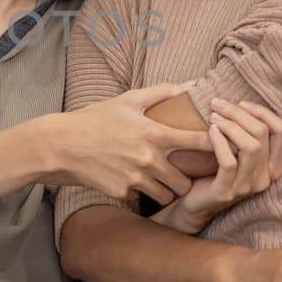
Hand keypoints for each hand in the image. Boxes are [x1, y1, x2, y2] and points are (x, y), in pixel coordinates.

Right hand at [41, 82, 214, 205]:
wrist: (61, 145)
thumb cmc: (95, 119)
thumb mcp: (127, 100)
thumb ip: (161, 92)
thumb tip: (189, 84)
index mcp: (153, 133)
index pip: (198, 142)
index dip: (215, 145)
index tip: (220, 147)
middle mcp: (148, 159)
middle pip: (185, 182)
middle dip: (186, 180)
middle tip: (182, 175)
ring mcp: (135, 179)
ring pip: (166, 195)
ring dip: (166, 190)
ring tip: (161, 183)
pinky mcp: (122, 192)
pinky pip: (141, 198)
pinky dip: (140, 192)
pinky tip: (132, 182)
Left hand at [158, 99, 281, 233]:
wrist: (196, 204)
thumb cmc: (220, 172)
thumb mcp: (246, 156)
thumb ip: (269, 142)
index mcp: (275, 166)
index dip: (263, 112)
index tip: (241, 103)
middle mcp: (266, 178)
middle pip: (263, 134)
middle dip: (239, 114)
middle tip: (217, 104)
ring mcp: (247, 187)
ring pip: (250, 147)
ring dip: (230, 126)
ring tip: (213, 116)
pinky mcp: (226, 193)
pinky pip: (229, 162)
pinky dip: (220, 142)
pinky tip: (210, 130)